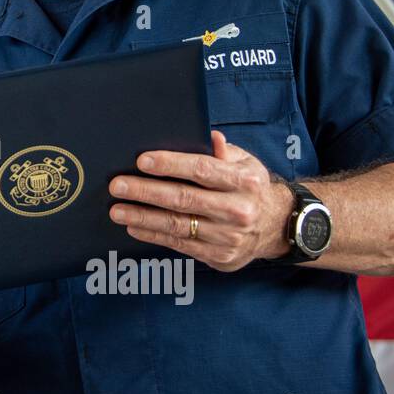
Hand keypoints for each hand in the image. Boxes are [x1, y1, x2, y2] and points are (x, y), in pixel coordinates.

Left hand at [107, 130, 291, 271]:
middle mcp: (239, 210)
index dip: (170, 164)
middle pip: (183, 199)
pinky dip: (154, 235)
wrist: (276, 226)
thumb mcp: (246, 163)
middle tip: (117, 186)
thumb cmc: (250, 187)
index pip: (202, 169)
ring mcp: (229, 237)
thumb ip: (224, 151)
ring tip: (117, 210)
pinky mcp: (220, 257)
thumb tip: (209, 136)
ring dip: (143, 217)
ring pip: (177, 225)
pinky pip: (180, 245)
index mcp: (245, 181)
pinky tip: (134, 226)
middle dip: (145, 191)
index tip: (141, 161)